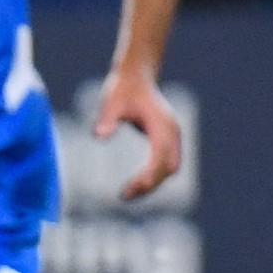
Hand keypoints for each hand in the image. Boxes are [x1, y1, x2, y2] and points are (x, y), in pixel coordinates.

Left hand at [93, 66, 184, 201]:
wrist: (136, 77)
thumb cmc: (122, 89)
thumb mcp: (110, 102)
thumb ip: (106, 119)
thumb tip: (99, 137)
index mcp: (161, 123)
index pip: (161, 153)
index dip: (151, 172)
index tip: (134, 187)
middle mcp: (172, 131)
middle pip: (169, 166)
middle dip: (150, 183)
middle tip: (124, 195)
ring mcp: (173, 136)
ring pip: (171, 168)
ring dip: (153, 183)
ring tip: (127, 194)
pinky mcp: (169, 140)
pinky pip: (167, 164)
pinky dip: (154, 176)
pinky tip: (136, 183)